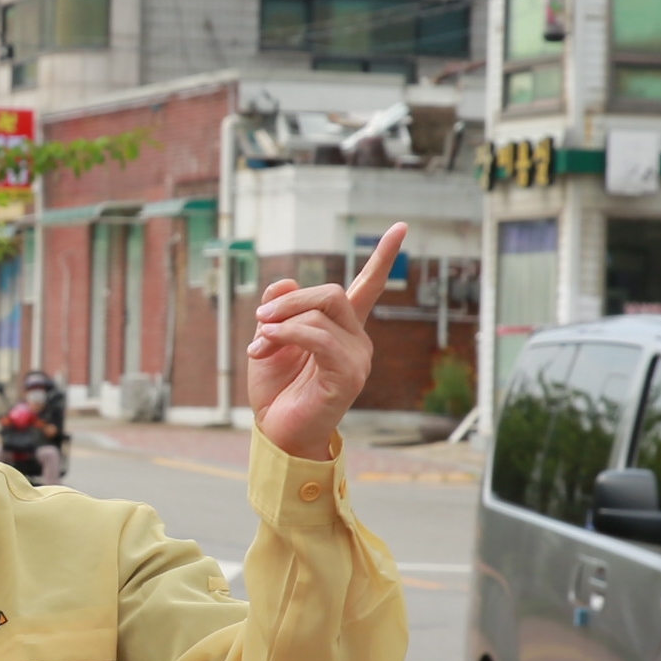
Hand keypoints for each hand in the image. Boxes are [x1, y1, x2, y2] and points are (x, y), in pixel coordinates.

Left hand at [247, 224, 405, 461]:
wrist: (277, 432)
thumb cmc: (277, 390)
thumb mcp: (270, 339)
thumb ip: (278, 308)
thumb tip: (285, 283)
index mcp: (342, 328)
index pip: (368, 286)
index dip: (383, 257)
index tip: (401, 227)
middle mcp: (356, 340)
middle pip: (332, 293)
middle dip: (291, 299)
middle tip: (261, 317)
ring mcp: (356, 358)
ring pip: (322, 312)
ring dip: (282, 319)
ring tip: (259, 341)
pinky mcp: (348, 376)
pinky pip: (318, 338)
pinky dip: (289, 334)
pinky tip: (269, 343)